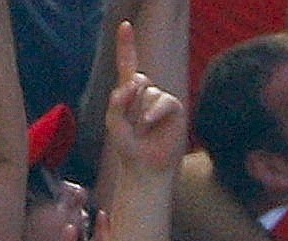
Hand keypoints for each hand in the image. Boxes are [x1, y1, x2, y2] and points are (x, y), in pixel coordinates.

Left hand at [102, 22, 185, 175]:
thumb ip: (116, 101)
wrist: (145, 167)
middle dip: (130, 96)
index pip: (127, 65)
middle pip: (137, 78)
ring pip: (149, 91)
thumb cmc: (128, 147)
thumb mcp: (113, 123)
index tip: (125, 25)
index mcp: (128, 94)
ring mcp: (160, 100)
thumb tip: (132, 83)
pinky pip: (163, 100)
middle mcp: (146, 93)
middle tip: (131, 122)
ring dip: (141, 111)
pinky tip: (149, 124)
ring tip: (141, 130)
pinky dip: (154, 112)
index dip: (127, 45)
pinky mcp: (174, 108)